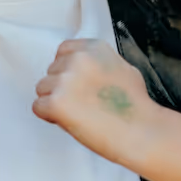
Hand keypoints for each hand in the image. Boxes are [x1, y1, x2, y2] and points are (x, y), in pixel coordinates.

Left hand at [32, 39, 153, 164]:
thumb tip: (85, 69)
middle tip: (84, 105)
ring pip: (42, 89)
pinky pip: (38, 107)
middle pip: (51, 72)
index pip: (63, 51)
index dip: (68, 71)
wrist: (142, 132)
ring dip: (55, 102)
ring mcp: (66, 79)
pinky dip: (50, 117)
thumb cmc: (137, 107)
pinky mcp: (57, 102)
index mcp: (93, 48)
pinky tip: (71, 122)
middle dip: (62, 88)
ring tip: (80, 114)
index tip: (78, 85)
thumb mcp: (122, 68)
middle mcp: (77, 59)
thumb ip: (98, 63)